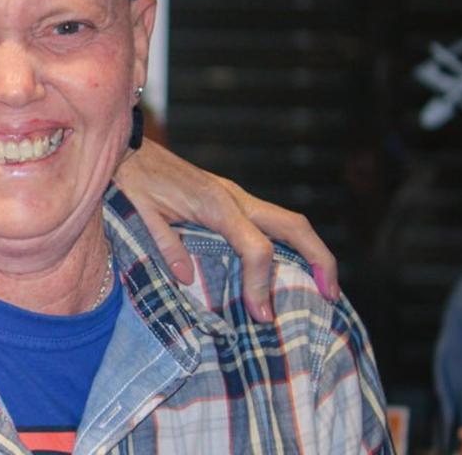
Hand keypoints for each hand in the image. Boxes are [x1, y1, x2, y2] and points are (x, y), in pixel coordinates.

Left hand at [113, 138, 339, 322]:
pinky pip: (271, 223)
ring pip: (289, 222)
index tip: (260, 313)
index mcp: (216, 205)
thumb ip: (166, 245)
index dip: (262, 283)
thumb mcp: (141, 214)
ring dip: (311, 252)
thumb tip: (189, 279)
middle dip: (320, 260)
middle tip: (331, 295)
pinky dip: (289, 244)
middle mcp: (235, 199)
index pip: (256, 248)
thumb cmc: (133, 179)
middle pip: (295, 227)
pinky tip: (290, 268)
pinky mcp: (232, 200)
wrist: (130, 148)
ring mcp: (237, 197)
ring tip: (323, 286)